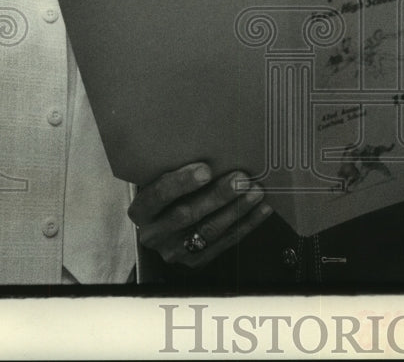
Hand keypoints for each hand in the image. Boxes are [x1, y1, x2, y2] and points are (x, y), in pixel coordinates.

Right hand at [129, 162, 271, 266]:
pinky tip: (261, 209)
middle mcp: (154, 234)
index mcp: (141, 211)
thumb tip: (205, 142)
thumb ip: (173, 166)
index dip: (181, 183)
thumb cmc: (169, 192)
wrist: (165, 225)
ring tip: (255, 191)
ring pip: (209, 230)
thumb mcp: (160, 179)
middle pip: (187, 214)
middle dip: (217, 195)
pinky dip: (247, 224)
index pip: (158, 196)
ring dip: (237, 209)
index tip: (205, 169)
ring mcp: (175, 250)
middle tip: (240, 178)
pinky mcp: (196, 261)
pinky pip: (225, 242)